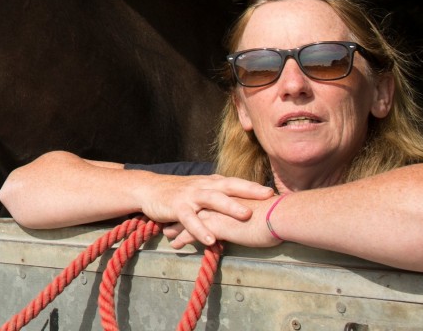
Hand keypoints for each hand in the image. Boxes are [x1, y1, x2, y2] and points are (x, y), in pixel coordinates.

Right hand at [138, 174, 274, 246]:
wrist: (149, 188)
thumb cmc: (179, 193)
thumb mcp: (201, 191)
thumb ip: (220, 197)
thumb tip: (245, 207)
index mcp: (211, 183)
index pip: (236, 183)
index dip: (254, 187)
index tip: (274, 193)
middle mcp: (203, 186)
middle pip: (229, 186)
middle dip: (248, 190)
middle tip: (267, 196)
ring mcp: (190, 195)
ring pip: (212, 199)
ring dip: (229, 206)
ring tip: (245, 215)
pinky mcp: (176, 207)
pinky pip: (190, 219)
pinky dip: (201, 230)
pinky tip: (211, 240)